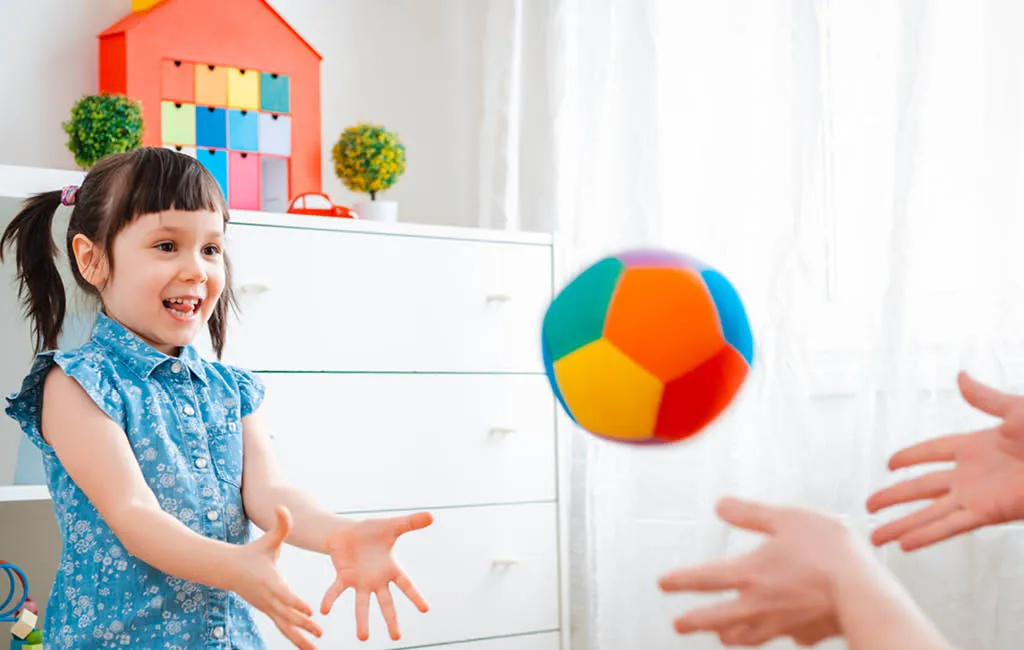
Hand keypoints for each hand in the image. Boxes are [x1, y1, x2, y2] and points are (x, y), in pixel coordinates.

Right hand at [235, 506, 322, 648]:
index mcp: (270, 580)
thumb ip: (280, 525)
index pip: (284, 595)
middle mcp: (269, 597)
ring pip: (284, 626)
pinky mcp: (269, 612)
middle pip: (286, 615)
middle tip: (319, 632)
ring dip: (300, 639)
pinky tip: (308, 647)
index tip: (310, 612)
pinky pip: (282, 627)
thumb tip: (282, 507)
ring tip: (316, 649)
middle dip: (303, 624)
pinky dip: (295, 638)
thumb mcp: (268, 539)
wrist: (228, 569)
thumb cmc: (253, 552)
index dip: (296, 603)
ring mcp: (267, 607)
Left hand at [321, 511, 433, 640]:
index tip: (426, 609)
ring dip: (362, 620)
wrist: (348, 532)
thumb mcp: (393, 526)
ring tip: (363, 638)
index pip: (406, 585)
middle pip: (386, 603)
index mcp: (391, 569)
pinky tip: (324, 610)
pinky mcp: (343, 578)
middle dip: (391, 620)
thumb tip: (431, 515)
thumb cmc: (372, 531)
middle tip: (396, 638)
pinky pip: (336, 590)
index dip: (415, 596)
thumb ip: (411, 522)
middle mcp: (377, 580)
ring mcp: (360, 582)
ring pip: (362, 604)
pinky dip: (330, 599)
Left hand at [658, 497, 869, 646]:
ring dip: (730, 636)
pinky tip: (788, 633)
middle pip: (717, 618)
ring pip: (748, 637)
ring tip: (722, 637)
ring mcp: (783, 624)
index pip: (705, 579)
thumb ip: (750, 513)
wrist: (865, 594)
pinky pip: (789, 637)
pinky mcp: (808, 634)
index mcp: (750, 573)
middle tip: (679, 625)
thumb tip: (720, 505)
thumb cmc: (828, 550)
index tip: (662, 584)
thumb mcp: (786, 518)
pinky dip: (783, 634)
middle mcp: (760, 604)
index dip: (680, 580)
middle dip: (695, 621)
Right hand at [867, 371, 1023, 549]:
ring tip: (875, 536)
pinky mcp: (988, 513)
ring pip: (929, 512)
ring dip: (902, 525)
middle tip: (869, 506)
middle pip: (922, 487)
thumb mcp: (1017, 410)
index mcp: (976, 445)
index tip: (888, 464)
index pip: (933, 451)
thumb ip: (985, 398)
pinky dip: (926, 535)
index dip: (910, 457)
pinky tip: (905, 545)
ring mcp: (977, 496)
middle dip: (895, 497)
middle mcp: (971, 474)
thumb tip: (960, 376)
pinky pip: (950, 526)